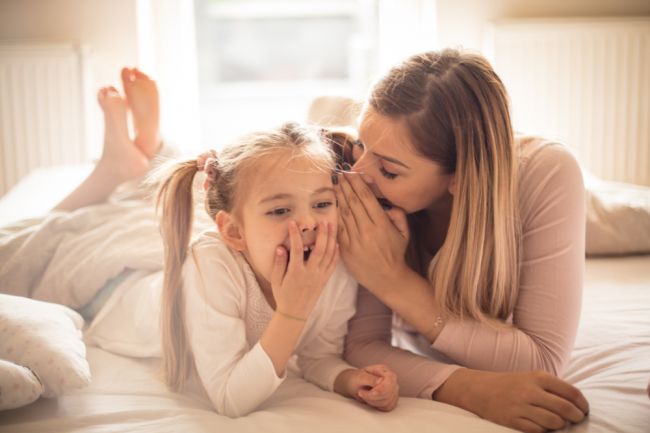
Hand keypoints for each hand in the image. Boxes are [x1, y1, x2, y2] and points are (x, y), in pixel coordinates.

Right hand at [271, 221, 337, 319]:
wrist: (295, 313)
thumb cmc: (283, 295)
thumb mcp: (276, 280)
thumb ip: (279, 263)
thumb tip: (280, 247)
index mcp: (296, 272)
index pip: (296, 249)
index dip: (295, 234)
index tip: (293, 223)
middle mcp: (310, 273)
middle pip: (319, 249)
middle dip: (322, 234)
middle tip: (322, 221)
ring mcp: (320, 276)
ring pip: (329, 255)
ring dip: (331, 239)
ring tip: (331, 226)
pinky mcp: (325, 280)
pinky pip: (333, 264)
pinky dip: (336, 253)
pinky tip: (336, 243)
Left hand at [335, 172, 409, 291]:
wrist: (387, 279)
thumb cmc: (396, 254)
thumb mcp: (404, 233)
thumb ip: (398, 215)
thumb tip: (387, 205)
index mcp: (381, 224)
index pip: (366, 198)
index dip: (356, 183)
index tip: (350, 173)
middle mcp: (366, 230)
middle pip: (352, 202)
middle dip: (345, 186)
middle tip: (339, 175)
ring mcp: (355, 241)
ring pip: (343, 214)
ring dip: (338, 198)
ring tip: (334, 186)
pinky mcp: (346, 250)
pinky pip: (338, 229)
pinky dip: (335, 216)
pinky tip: (332, 206)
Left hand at [337, 365, 398, 411]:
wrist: (353, 385)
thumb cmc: (355, 379)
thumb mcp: (359, 377)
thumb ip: (370, 379)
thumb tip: (381, 381)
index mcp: (384, 369)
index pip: (390, 379)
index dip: (381, 388)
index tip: (370, 392)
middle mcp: (391, 379)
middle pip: (389, 392)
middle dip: (374, 397)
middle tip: (362, 393)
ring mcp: (393, 389)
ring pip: (388, 401)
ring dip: (373, 402)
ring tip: (364, 396)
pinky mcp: (391, 399)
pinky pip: (388, 406)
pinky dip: (377, 406)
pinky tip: (370, 400)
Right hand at [436, 369, 588, 432]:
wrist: (480, 389)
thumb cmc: (511, 385)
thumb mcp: (532, 378)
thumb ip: (553, 388)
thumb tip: (578, 403)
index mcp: (539, 377)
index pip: (572, 392)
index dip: (583, 404)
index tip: (584, 410)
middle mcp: (531, 391)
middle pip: (566, 409)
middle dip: (576, 417)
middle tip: (575, 420)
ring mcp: (521, 406)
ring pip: (554, 423)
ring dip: (559, 426)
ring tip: (556, 423)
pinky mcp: (512, 420)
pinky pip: (538, 431)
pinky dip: (543, 431)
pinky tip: (540, 427)